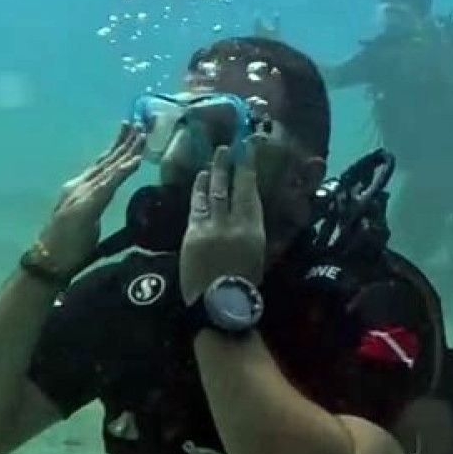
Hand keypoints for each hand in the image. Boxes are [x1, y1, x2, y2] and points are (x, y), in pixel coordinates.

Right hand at [37, 125, 144, 277]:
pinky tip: (135, 160)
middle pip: (107, 160)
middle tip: (140, 123)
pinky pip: (109, 184)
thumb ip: (94, 206)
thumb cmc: (67, 246)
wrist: (48, 260)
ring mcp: (82, 193)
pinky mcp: (86, 205)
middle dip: (124, 141)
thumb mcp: (86, 221)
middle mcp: (80, 185)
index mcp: (80, 188)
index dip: (117, 148)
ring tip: (142, 135)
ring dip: (127, 150)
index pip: (102, 164)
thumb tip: (104, 198)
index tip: (132, 132)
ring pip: (109, 167)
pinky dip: (123, 170)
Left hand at [179, 146, 266, 305]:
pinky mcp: (192, 234)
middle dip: (228, 164)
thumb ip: (257, 229)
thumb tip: (256, 208)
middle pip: (229, 186)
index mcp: (254, 228)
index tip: (247, 151)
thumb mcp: (260, 254)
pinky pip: (196, 206)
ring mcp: (210, 227)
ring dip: (213, 173)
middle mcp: (233, 222)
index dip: (247, 168)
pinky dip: (198, 190)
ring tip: (214, 159)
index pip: (250, 190)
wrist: (219, 305)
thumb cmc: (245, 283)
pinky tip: (200, 180)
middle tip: (226, 148)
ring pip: (212, 192)